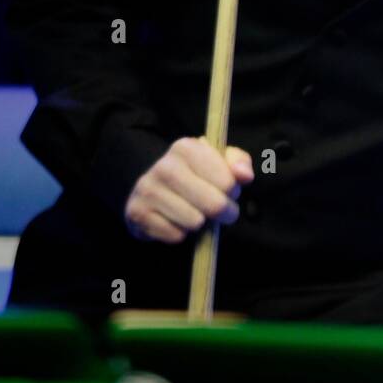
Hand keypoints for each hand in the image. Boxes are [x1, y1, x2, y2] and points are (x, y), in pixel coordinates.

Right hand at [124, 136, 254, 242]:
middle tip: (223, 213)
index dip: (234, 192)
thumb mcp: (219, 161)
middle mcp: (164, 165)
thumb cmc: (195, 175)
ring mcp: (148, 189)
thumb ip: (238, 163)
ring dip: (201, 224)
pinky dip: (180, 234)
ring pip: (194, 222)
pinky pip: (174, 235)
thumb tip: (245, 175)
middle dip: (225, 214)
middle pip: (213, 204)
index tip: (229, 192)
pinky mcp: (137, 213)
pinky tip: (176, 221)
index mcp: (186, 147)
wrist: (152, 190)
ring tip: (197, 214)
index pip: (227, 181)